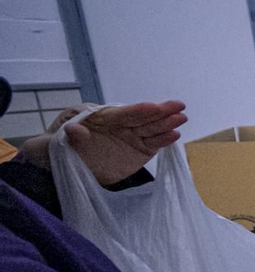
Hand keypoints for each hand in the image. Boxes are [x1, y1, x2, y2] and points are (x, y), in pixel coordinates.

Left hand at [36, 101, 186, 184]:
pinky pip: (153, 144)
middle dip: (160, 112)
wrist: (65, 164)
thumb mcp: (56, 142)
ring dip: (167, 124)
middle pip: (141, 118)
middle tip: (179, 106)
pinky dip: (164, 140)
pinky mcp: (139, 150)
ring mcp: (131, 137)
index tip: (152, 106)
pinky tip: (175, 135)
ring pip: (151, 129)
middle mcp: (119, 125)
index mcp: (101, 118)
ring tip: (182, 119)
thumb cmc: (58, 147)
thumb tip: (73, 128)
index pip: (121, 114)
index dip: (137, 111)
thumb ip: (68, 136)